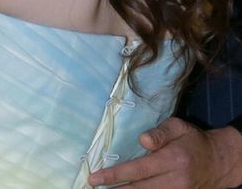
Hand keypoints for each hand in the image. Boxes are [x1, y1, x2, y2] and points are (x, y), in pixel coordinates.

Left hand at [88, 117, 241, 187]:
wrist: (218, 162)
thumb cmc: (193, 140)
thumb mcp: (178, 127)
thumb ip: (160, 133)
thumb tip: (142, 140)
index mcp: (172, 160)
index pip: (138, 169)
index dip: (115, 175)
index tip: (96, 177)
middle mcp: (175, 180)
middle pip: (139, 188)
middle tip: (93, 185)